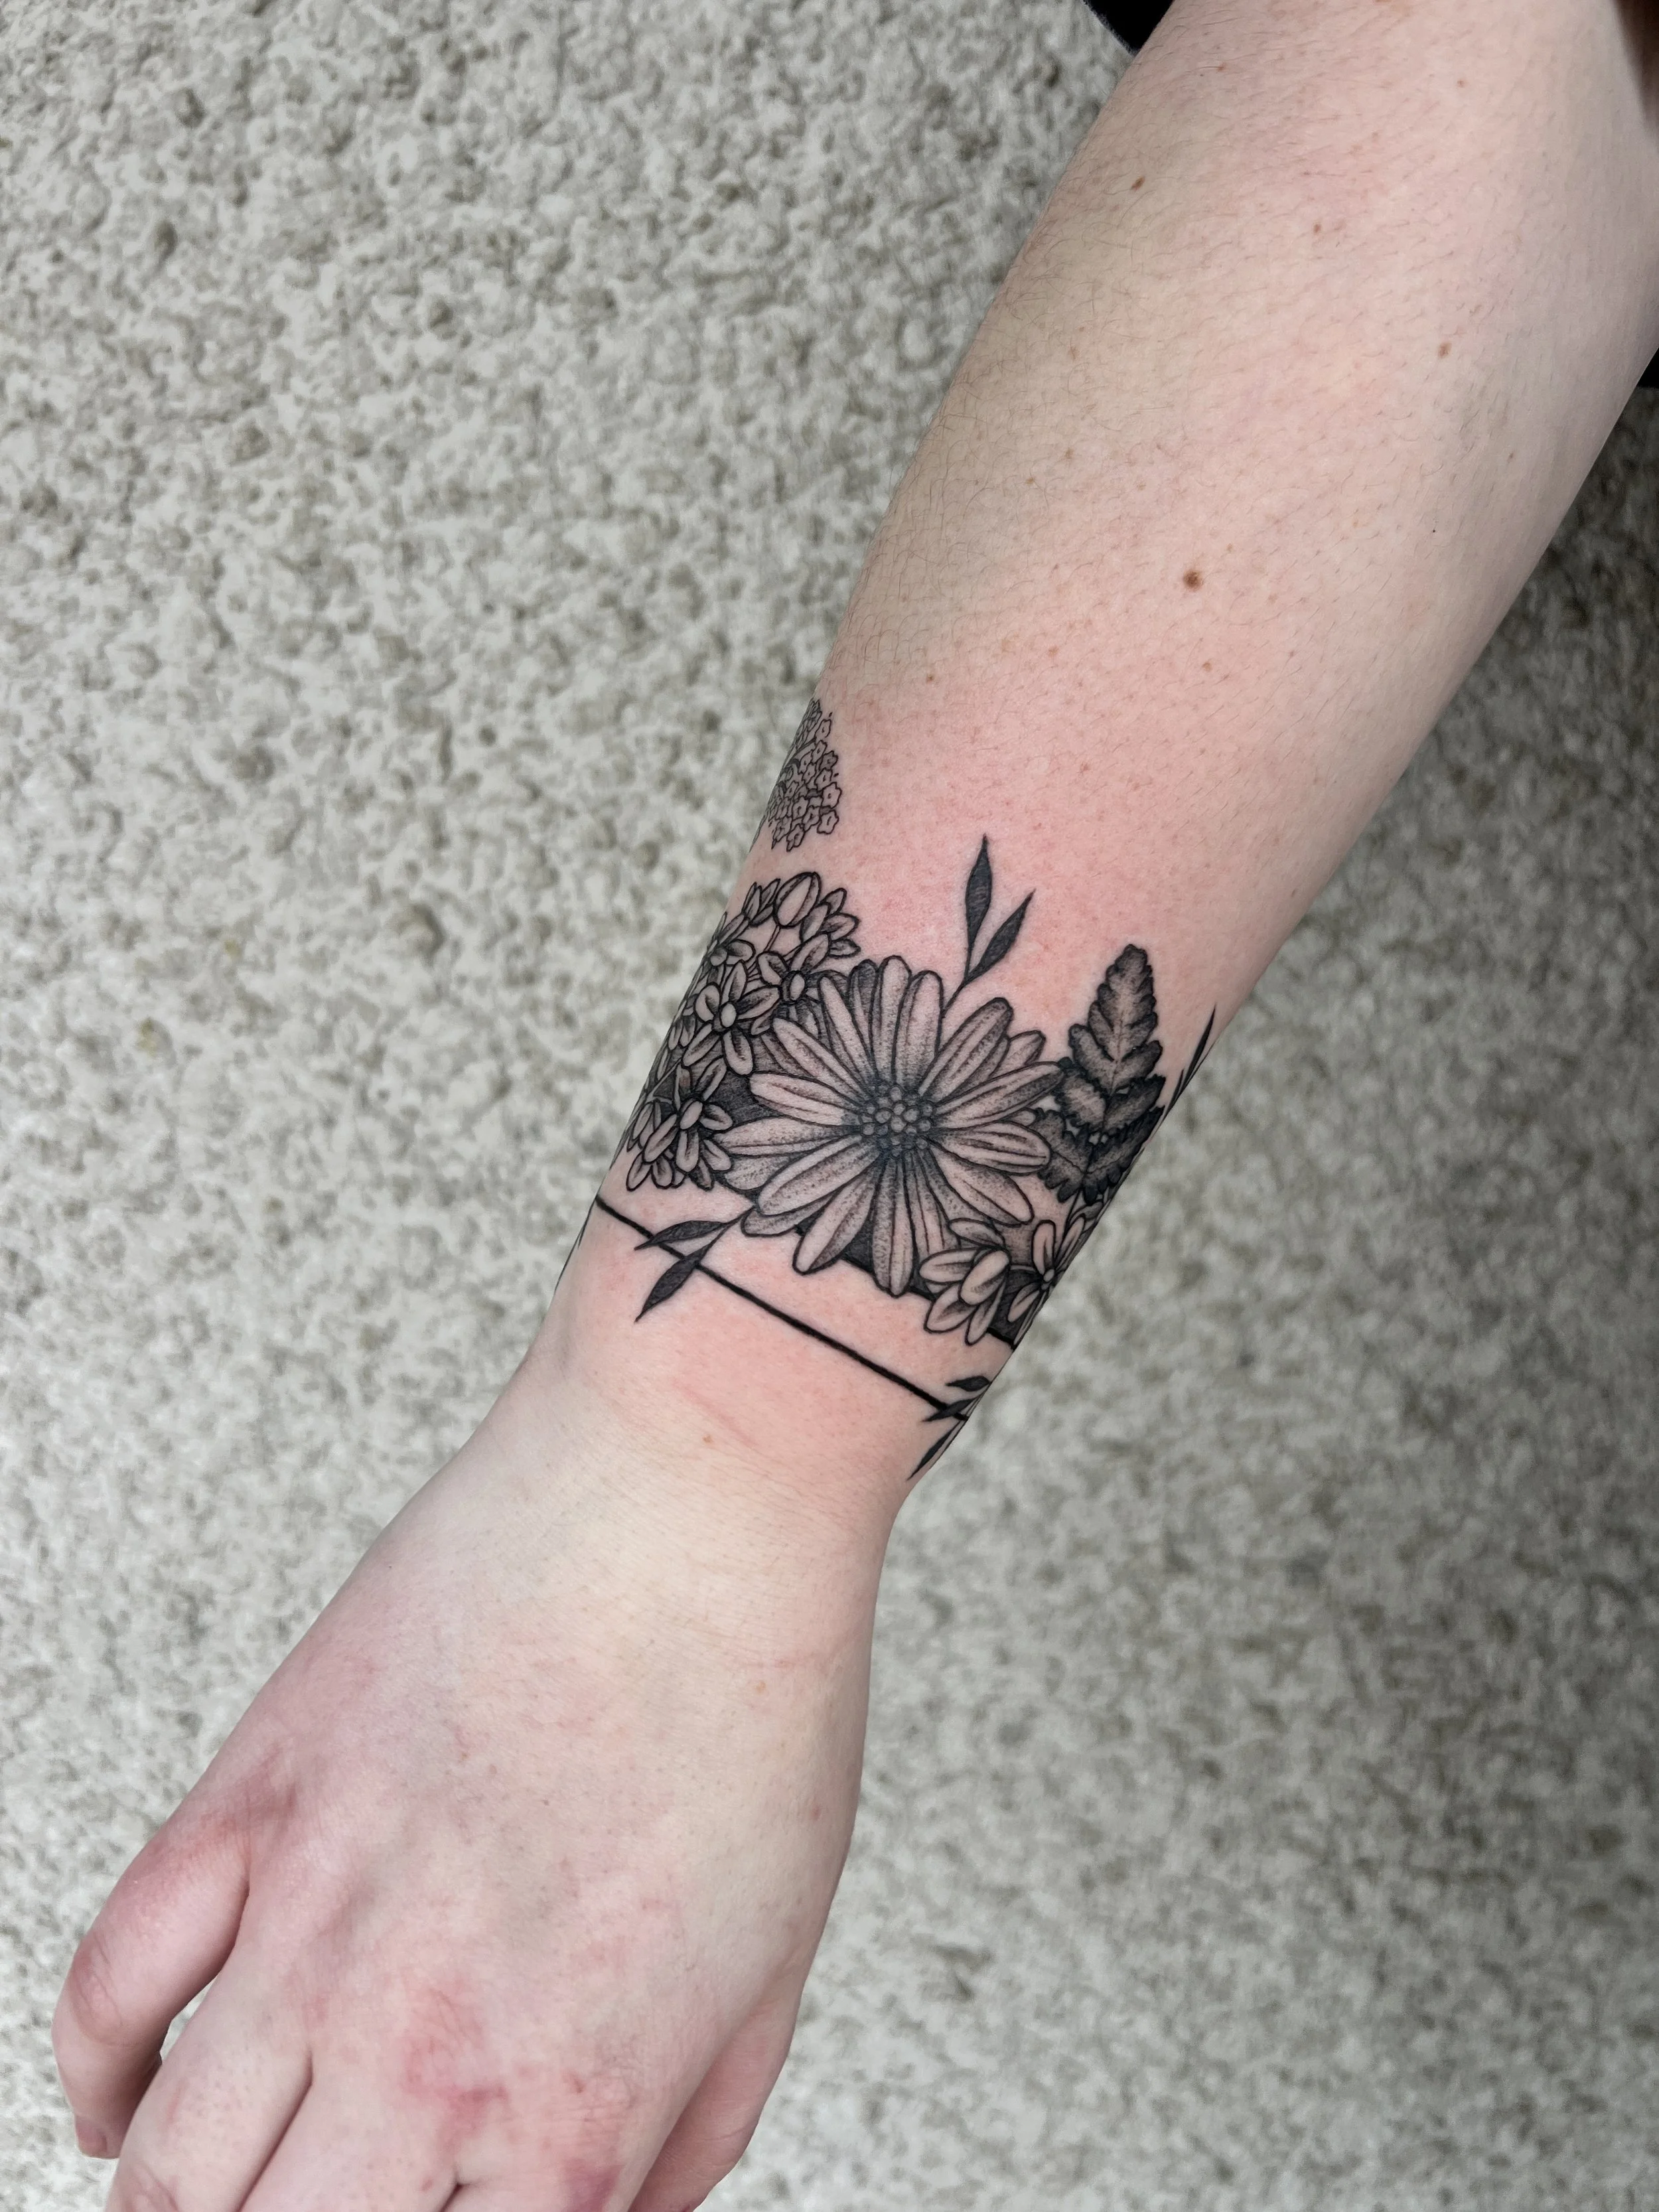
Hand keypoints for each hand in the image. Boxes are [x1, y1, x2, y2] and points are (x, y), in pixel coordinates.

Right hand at [52, 1349, 881, 2211]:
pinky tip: (123, 2102)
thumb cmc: (759, 1706)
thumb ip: (677, 2145)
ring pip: (170, 2170)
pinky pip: (115, 1977)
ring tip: (211, 2201)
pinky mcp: (254, 1799)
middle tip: (324, 2208)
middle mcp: (420, 2049)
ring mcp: (315, 1921)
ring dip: (175, 2210)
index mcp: (564, 2114)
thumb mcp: (769, 1978)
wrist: (691, 1499)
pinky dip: (98, 2070)